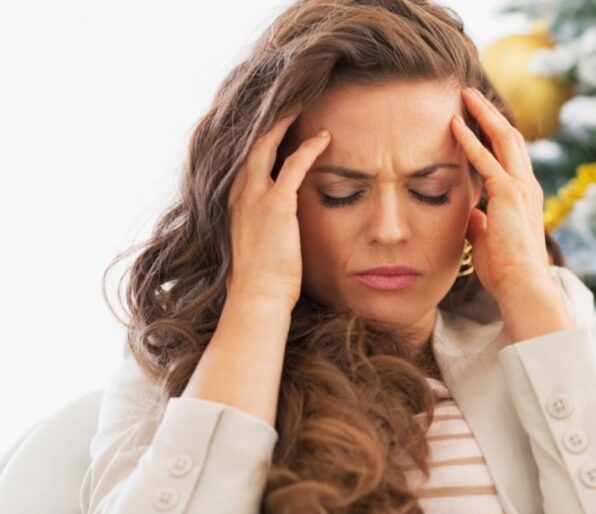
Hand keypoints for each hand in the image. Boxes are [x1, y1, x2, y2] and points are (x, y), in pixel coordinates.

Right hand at [225, 107, 331, 307]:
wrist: (256, 296)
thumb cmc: (262, 278)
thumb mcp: (259, 243)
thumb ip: (266, 223)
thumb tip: (281, 222)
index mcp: (235, 201)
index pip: (246, 158)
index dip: (261, 136)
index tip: (275, 120)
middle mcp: (240, 193)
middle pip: (252, 142)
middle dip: (270, 118)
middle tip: (289, 99)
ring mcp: (255, 197)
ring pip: (267, 145)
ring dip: (285, 122)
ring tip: (302, 103)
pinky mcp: (275, 205)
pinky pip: (293, 165)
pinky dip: (309, 148)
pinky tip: (324, 137)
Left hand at [450, 86, 550, 301]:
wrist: (522, 284)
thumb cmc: (506, 270)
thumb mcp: (488, 240)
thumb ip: (482, 223)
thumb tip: (472, 214)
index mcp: (525, 196)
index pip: (511, 155)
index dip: (496, 133)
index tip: (480, 117)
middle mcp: (527, 185)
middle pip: (511, 137)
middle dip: (491, 112)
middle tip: (471, 94)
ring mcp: (520, 186)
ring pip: (503, 137)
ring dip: (483, 114)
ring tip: (465, 94)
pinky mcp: (508, 193)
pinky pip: (486, 159)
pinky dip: (469, 139)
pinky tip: (454, 124)